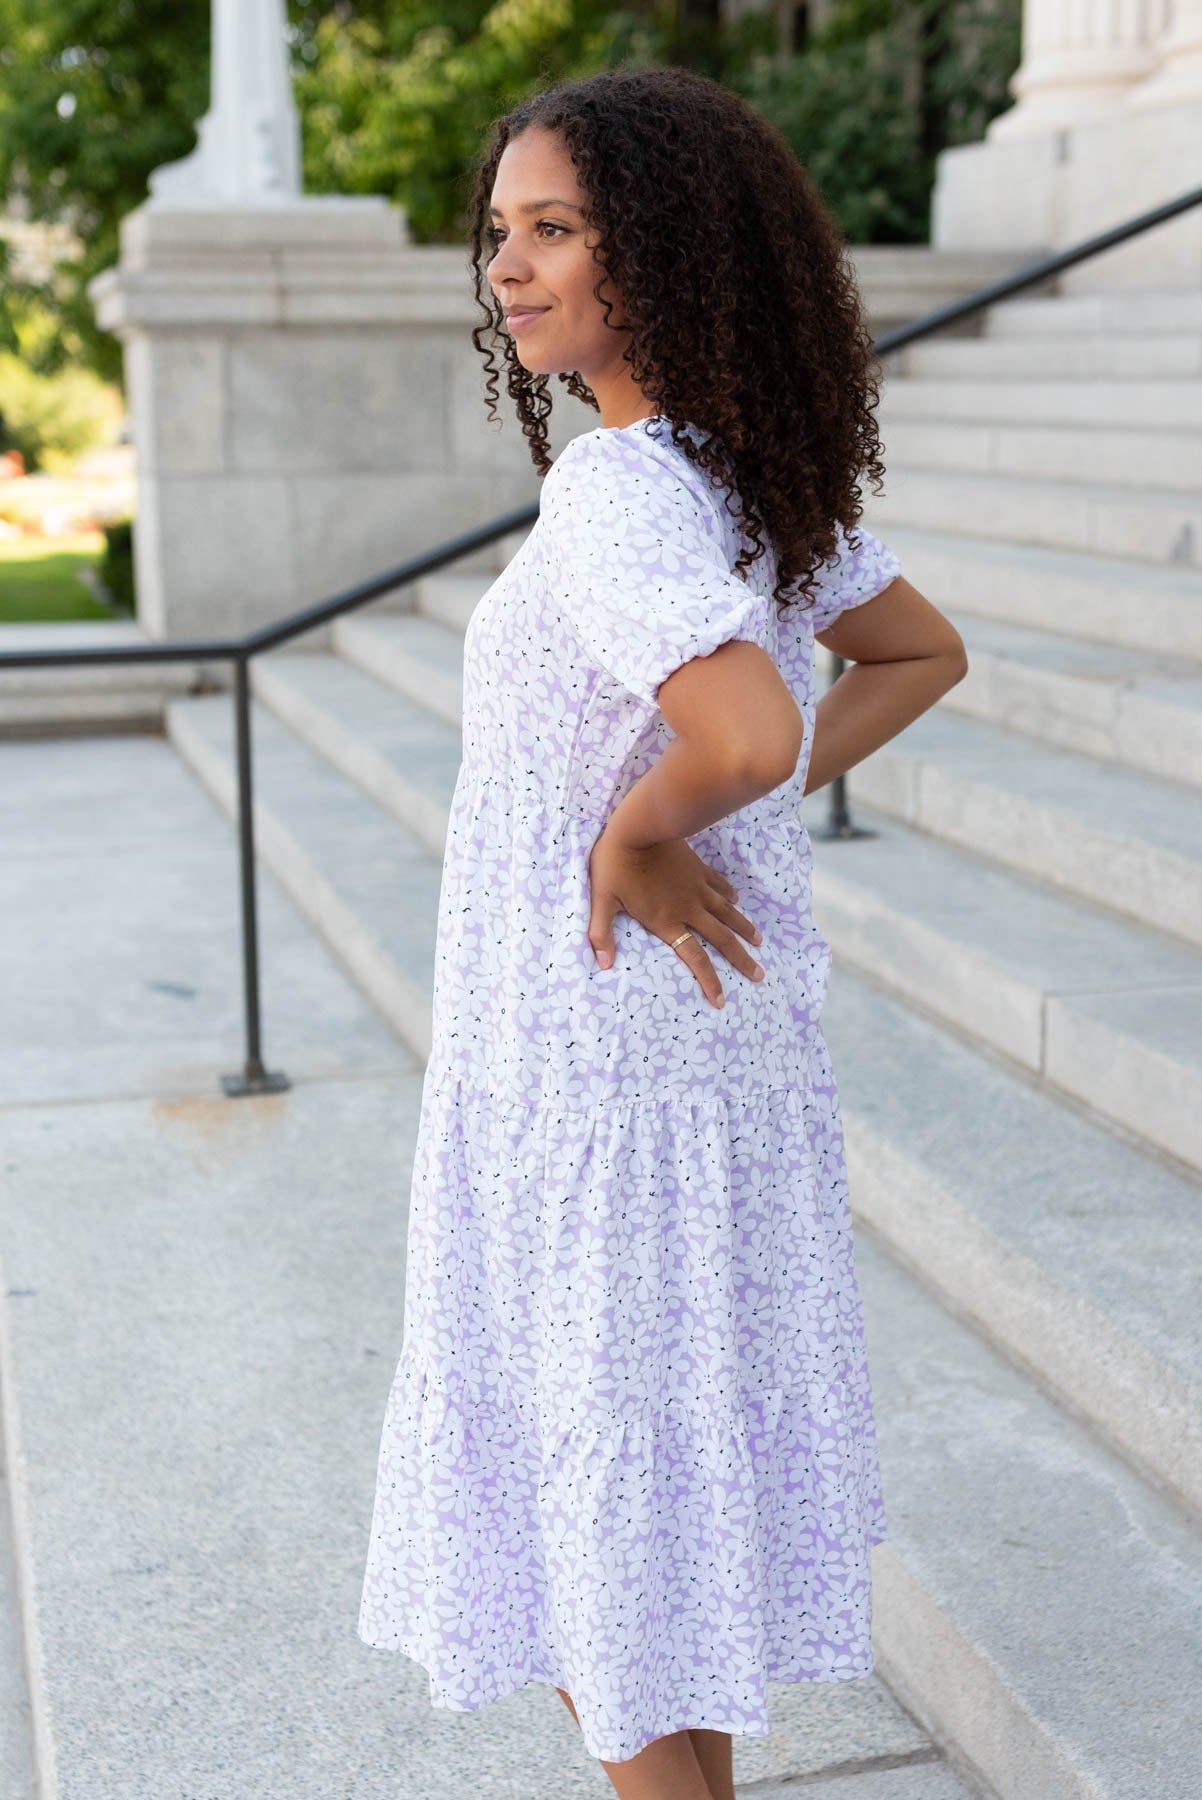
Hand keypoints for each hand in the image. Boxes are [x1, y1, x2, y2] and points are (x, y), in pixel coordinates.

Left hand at [587, 825, 765, 1007]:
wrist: (638, 826)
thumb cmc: (616, 864)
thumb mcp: (603, 900)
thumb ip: (602, 933)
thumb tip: (602, 963)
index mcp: (667, 921)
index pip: (694, 957)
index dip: (709, 980)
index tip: (721, 1000)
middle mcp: (689, 908)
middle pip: (722, 939)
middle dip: (741, 960)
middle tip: (759, 975)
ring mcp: (697, 887)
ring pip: (728, 913)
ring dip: (744, 929)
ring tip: (758, 942)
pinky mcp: (699, 869)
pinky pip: (720, 885)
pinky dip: (730, 895)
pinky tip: (738, 900)